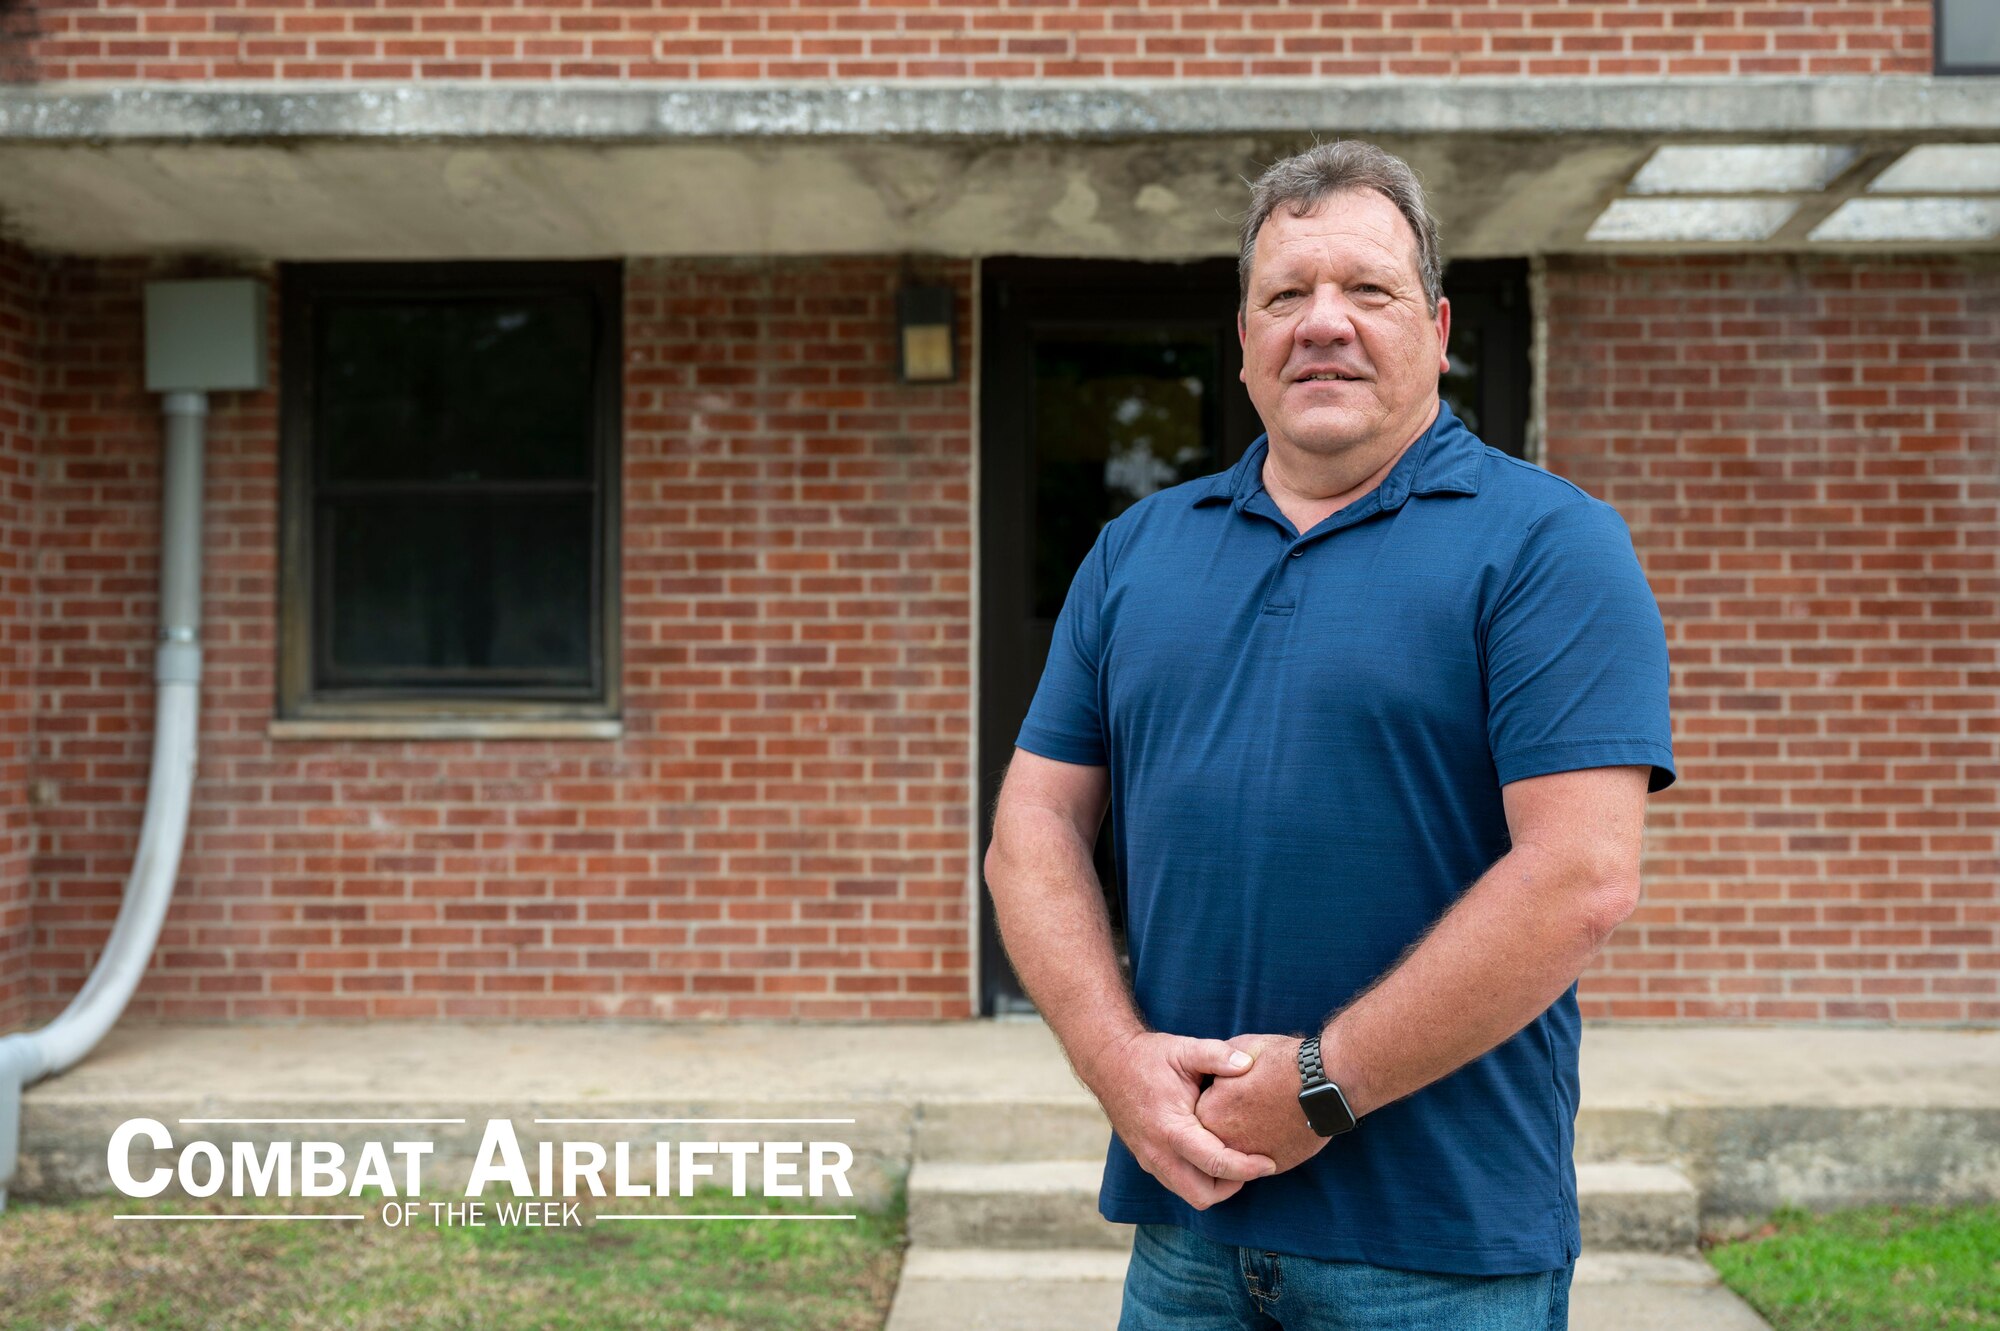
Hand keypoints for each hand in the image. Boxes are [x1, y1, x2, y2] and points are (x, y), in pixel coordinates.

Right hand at [1080, 1031, 1277, 1209]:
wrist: (1108, 1063)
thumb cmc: (1149, 1057)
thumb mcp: (1184, 1050)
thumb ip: (1218, 1055)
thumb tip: (1249, 1063)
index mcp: (1171, 1128)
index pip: (1215, 1164)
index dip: (1248, 1168)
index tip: (1270, 1162)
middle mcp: (1157, 1152)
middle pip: (1202, 1195)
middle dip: (1232, 1186)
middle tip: (1252, 1164)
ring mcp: (1149, 1160)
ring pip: (1189, 1194)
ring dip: (1215, 1185)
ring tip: (1235, 1160)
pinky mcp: (1146, 1160)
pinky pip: (1178, 1183)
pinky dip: (1199, 1178)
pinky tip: (1213, 1154)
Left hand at [1194, 1034, 1329, 1175]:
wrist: (1325, 1083)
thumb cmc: (1283, 1061)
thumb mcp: (1241, 1048)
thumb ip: (1220, 1061)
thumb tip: (1217, 1069)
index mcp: (1209, 1111)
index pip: (1203, 1107)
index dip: (1220, 1094)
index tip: (1237, 1086)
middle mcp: (1223, 1140)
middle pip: (1218, 1131)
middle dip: (1232, 1116)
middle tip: (1255, 1100)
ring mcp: (1249, 1156)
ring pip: (1239, 1147)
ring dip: (1248, 1133)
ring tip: (1267, 1112)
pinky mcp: (1273, 1166)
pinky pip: (1261, 1159)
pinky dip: (1267, 1146)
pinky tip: (1279, 1126)